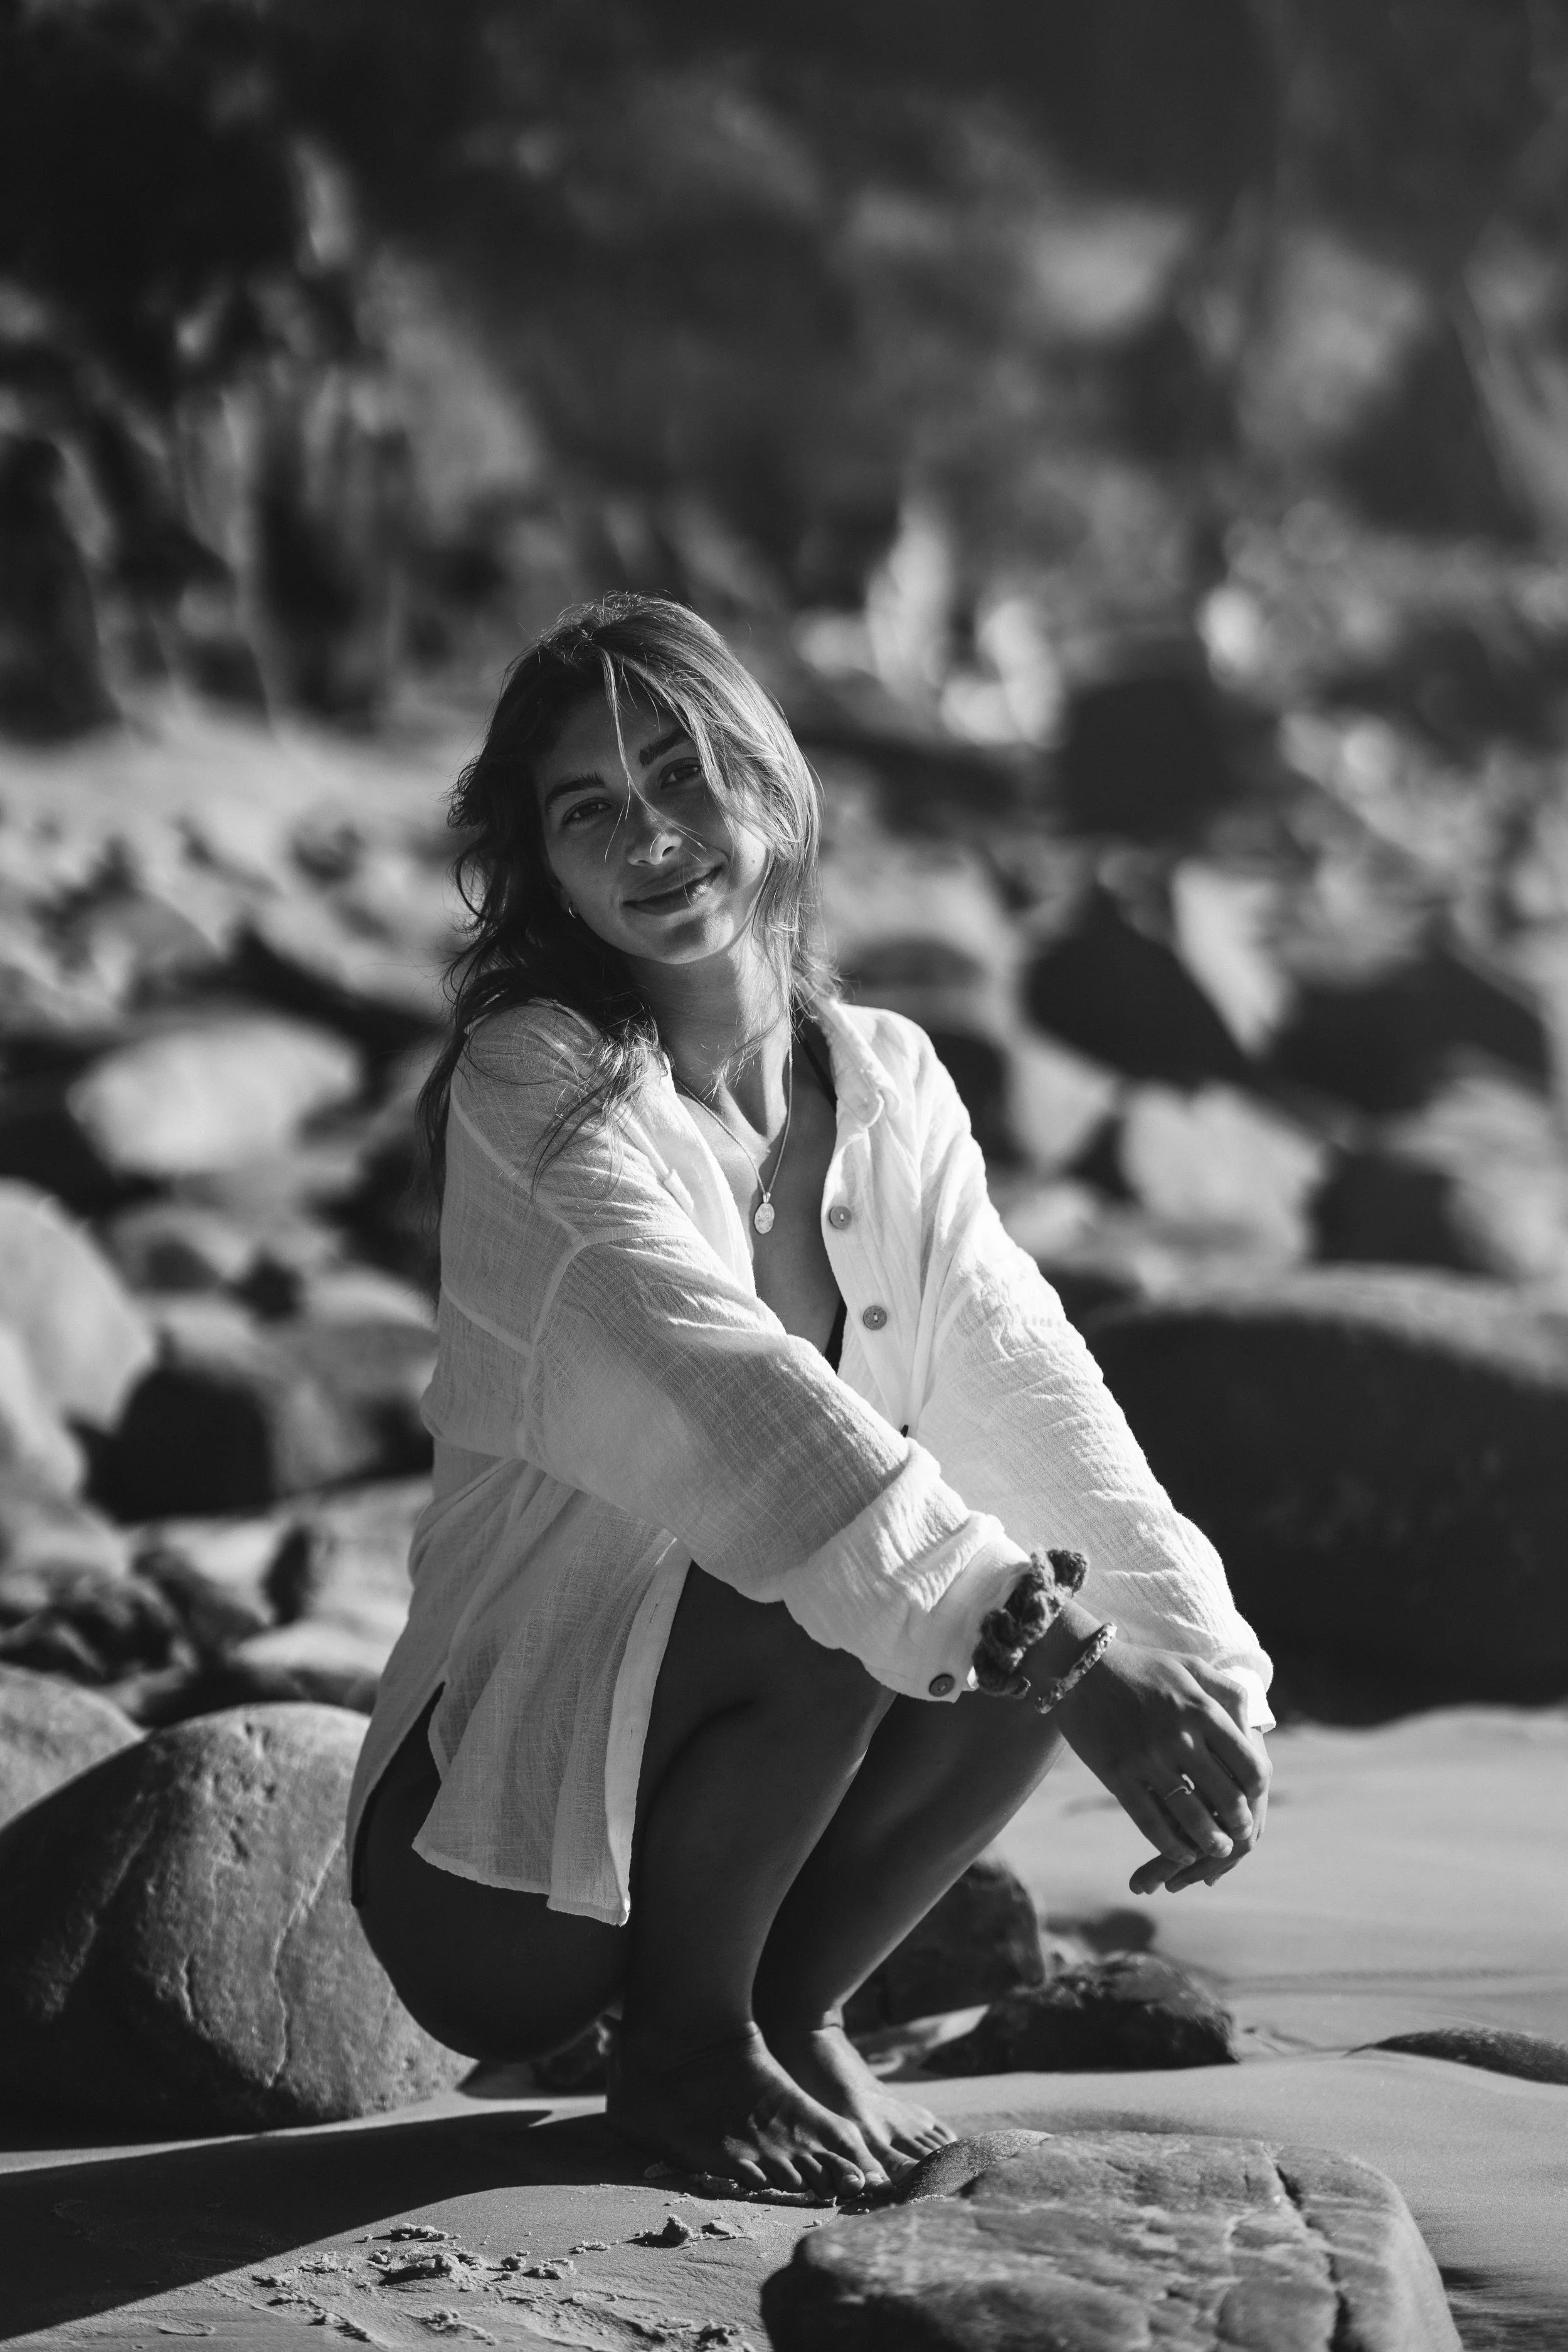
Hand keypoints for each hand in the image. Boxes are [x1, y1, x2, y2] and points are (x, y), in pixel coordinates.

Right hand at [1048, 1630, 1270, 1896]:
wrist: (1078, 1667)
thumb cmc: (1141, 1667)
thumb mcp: (1190, 1667)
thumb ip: (1226, 1693)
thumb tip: (1254, 1728)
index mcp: (1202, 1710)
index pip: (1248, 1765)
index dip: (1257, 1790)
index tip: (1254, 1799)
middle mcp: (1179, 1736)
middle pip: (1225, 1797)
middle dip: (1239, 1822)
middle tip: (1240, 1834)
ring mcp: (1146, 1758)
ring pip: (1190, 1816)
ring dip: (1209, 1842)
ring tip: (1217, 1849)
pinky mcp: (1117, 1774)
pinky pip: (1151, 1822)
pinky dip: (1170, 1845)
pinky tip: (1181, 1852)